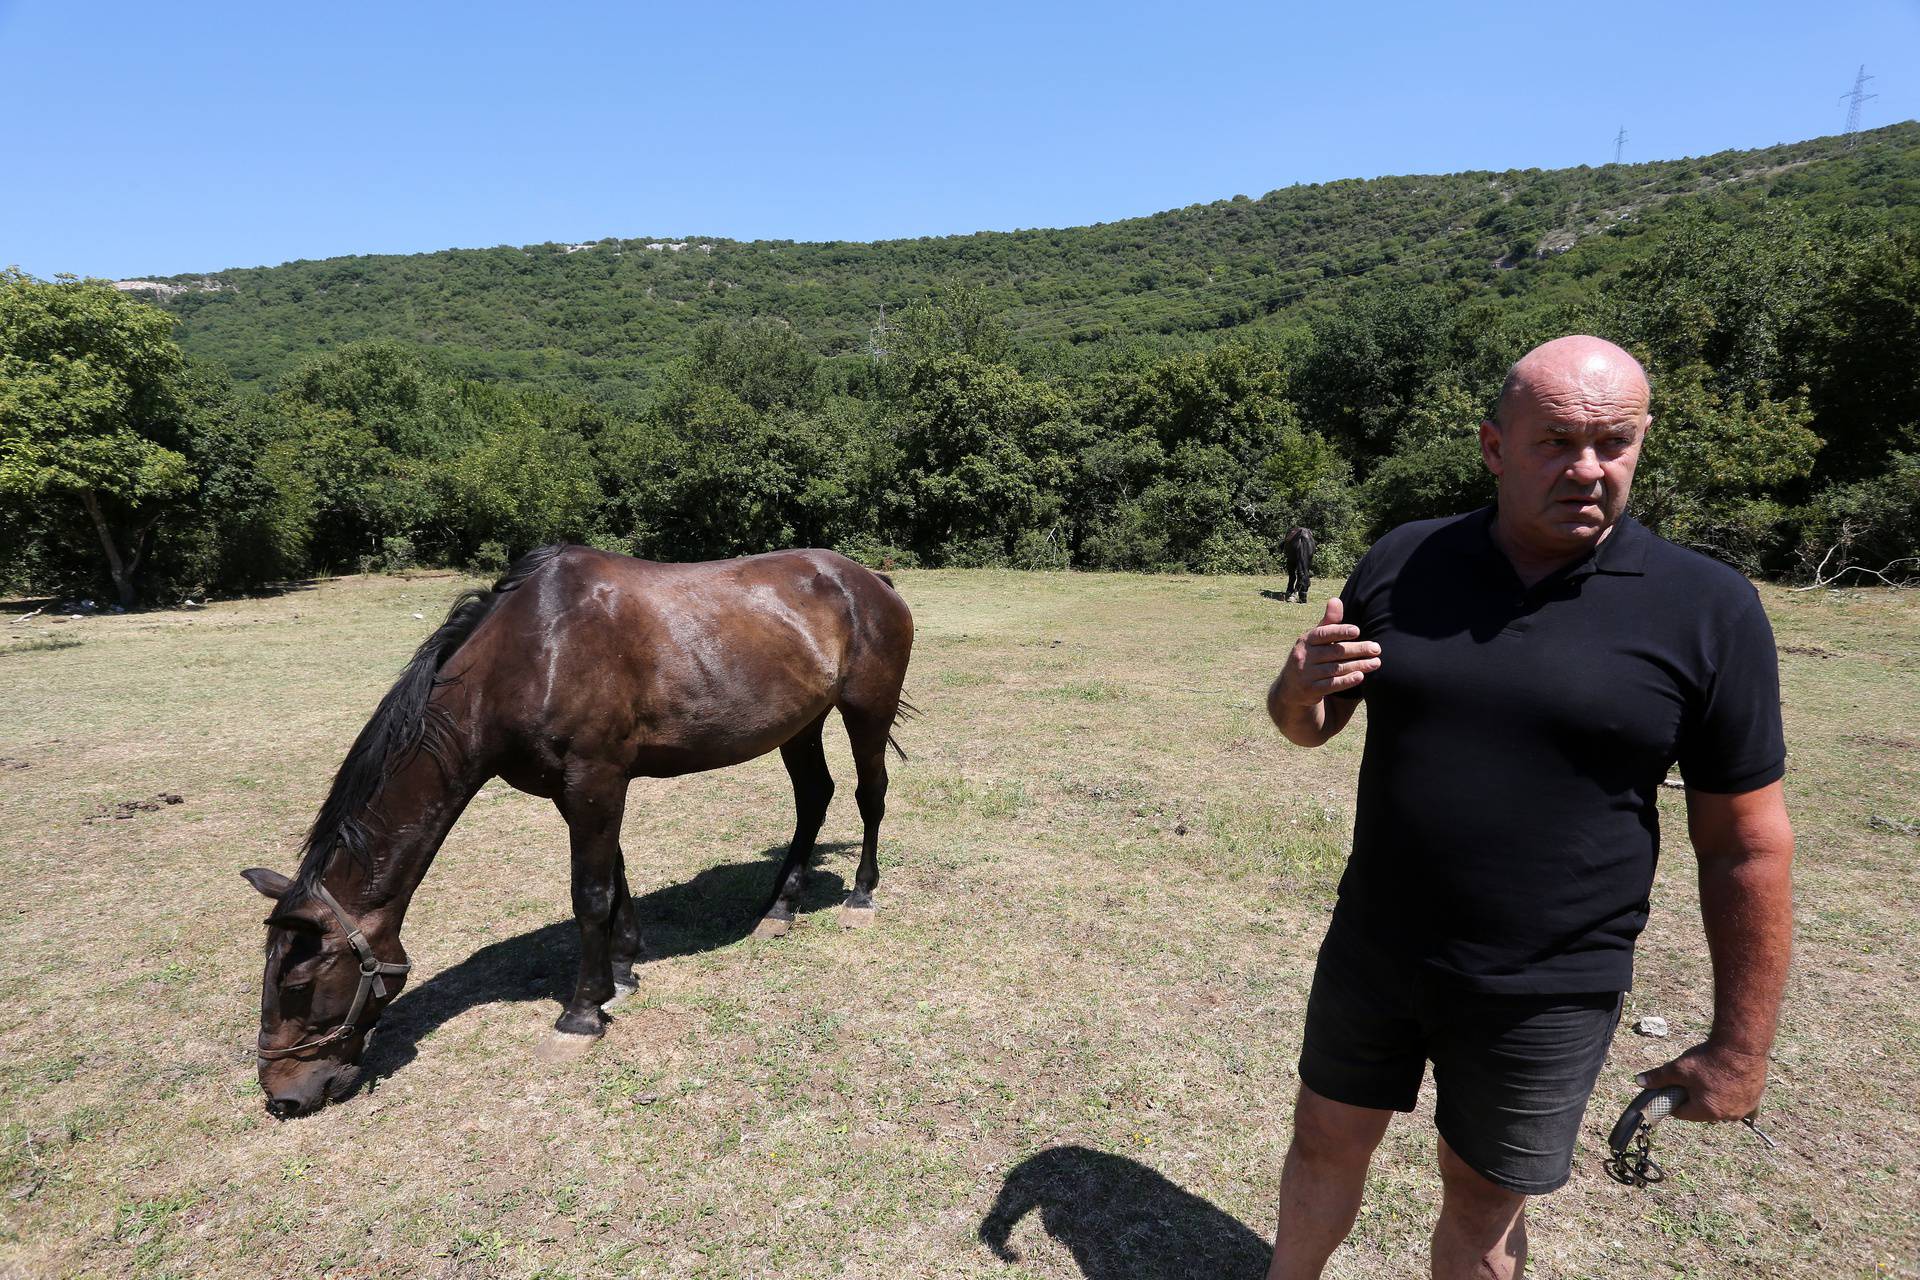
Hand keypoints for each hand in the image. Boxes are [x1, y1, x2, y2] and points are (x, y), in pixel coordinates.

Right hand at [1274, 598, 1380, 707]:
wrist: (1291, 687)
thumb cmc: (1309, 656)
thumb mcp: (1314, 639)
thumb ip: (1328, 622)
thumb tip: (1336, 600)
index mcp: (1306, 640)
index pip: (1323, 634)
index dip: (1339, 632)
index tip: (1357, 631)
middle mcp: (1304, 656)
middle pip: (1334, 652)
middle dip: (1357, 650)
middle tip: (1376, 648)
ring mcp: (1306, 674)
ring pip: (1336, 669)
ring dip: (1358, 665)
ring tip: (1376, 662)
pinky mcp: (1310, 689)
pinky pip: (1331, 685)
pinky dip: (1346, 681)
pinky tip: (1360, 676)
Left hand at [1636, 1040, 1769, 1121]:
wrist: (1741, 1045)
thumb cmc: (1709, 1059)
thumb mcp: (1678, 1068)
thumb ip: (1658, 1078)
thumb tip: (1639, 1082)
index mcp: (1707, 1112)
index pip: (1682, 1113)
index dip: (1674, 1100)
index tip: (1674, 1088)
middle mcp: (1728, 1115)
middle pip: (1703, 1111)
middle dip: (1695, 1099)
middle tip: (1694, 1080)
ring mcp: (1744, 1108)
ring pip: (1722, 1107)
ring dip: (1715, 1097)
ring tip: (1712, 1077)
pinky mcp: (1756, 1098)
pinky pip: (1739, 1102)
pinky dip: (1732, 1094)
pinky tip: (1728, 1081)